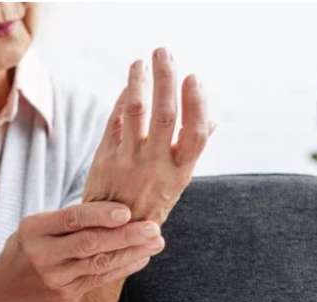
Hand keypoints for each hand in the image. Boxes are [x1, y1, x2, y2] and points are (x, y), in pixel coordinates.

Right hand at [0, 201, 163, 301]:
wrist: (1, 290)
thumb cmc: (25, 249)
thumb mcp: (34, 227)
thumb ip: (65, 220)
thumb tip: (111, 207)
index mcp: (34, 229)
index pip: (71, 219)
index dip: (100, 215)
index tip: (127, 211)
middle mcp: (42, 254)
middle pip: (89, 243)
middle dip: (126, 235)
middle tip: (153, 227)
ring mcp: (54, 278)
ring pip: (99, 263)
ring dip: (132, 252)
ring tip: (156, 242)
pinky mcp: (64, 295)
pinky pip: (99, 280)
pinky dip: (123, 268)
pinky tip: (141, 258)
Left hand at [82, 47, 216, 224]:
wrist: (110, 235)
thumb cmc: (149, 205)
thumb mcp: (177, 185)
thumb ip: (190, 151)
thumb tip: (212, 118)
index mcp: (180, 173)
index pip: (196, 133)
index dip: (197, 103)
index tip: (194, 77)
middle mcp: (155, 166)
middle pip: (166, 114)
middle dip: (167, 78)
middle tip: (165, 52)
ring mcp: (128, 162)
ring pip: (135, 111)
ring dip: (138, 81)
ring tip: (140, 62)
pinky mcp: (104, 158)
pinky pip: (114, 121)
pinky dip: (120, 100)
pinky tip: (126, 86)